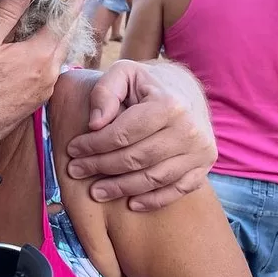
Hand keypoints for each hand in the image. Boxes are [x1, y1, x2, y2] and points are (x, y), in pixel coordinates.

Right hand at [0, 0, 81, 140]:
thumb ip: (5, 12)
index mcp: (39, 53)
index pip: (63, 20)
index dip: (74, 2)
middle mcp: (50, 70)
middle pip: (66, 38)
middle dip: (71, 19)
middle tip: (75, 2)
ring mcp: (47, 87)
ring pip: (60, 55)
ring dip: (61, 38)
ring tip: (58, 24)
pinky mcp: (40, 98)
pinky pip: (53, 69)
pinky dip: (52, 54)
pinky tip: (40, 52)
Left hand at [66, 60, 216, 210]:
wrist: (186, 89)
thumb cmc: (147, 83)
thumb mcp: (123, 73)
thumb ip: (105, 92)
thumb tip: (95, 124)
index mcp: (168, 104)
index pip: (123, 134)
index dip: (94, 145)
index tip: (73, 150)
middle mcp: (189, 130)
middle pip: (136, 159)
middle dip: (101, 167)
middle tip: (76, 171)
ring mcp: (200, 150)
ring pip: (154, 178)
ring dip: (121, 188)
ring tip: (95, 191)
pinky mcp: (205, 165)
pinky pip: (177, 189)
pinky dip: (154, 200)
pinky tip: (130, 203)